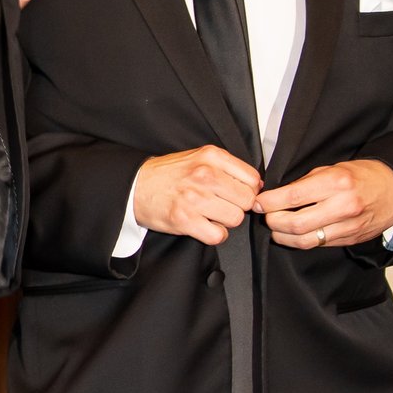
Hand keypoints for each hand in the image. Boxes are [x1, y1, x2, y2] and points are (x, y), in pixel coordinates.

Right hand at [134, 146, 262, 244]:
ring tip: (210, 215)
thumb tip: (257, 185)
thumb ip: (227, 167)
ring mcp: (194, 198)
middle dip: (237, 206)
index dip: (248, 190)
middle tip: (220, 205)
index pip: (252, 179)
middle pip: (247, 200)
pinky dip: (214, 234)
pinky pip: (218, 235)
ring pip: (235, 219)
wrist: (135, 186)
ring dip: (225, 221)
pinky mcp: (184, 220)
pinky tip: (203, 226)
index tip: (236, 194)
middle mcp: (204, 175)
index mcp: (210, 156)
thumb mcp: (198, 157)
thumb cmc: (168, 175)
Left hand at [255, 158, 392, 249]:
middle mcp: (342, 206)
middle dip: (272, 221)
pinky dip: (300, 241)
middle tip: (265, 216)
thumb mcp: (333, 168)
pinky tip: (293, 234)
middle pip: (294, 224)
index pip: (292, 197)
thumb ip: (305, 182)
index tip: (257, 202)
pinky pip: (318, 245)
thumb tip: (275, 194)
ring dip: (282, 236)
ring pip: (304, 240)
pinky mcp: (350, 239)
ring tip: (276, 228)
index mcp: (336, 183)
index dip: (268, 202)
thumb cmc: (362, 175)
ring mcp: (347, 226)